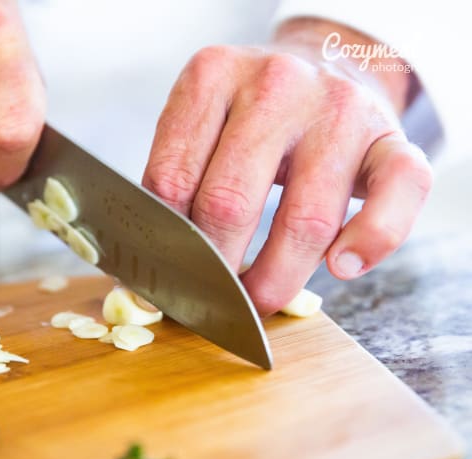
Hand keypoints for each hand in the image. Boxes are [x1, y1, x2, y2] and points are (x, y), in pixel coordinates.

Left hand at [142, 18, 431, 315]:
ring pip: (305, 219)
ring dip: (276, 279)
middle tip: (210, 298)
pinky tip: (342, 268)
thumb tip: (153, 271)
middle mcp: (276, 84)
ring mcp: (338, 109)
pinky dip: (371, 240)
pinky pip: (396, 194)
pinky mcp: (390, 137)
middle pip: (230, 202)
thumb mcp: (202, 124)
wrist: (322, 65)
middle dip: (215, 270)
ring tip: (257, 301)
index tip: (166, 278)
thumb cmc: (249, 116)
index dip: (164, 244)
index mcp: (212, 77)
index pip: (171, 180)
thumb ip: (178, 179)